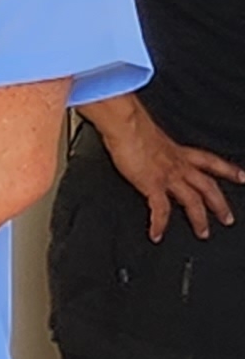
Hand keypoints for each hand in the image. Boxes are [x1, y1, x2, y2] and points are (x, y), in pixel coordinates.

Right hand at [110, 101, 243, 242]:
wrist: (126, 125)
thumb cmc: (132, 124)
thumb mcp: (148, 132)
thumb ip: (151, 140)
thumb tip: (144, 140)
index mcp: (178, 151)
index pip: (210, 162)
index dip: (228, 170)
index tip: (242, 177)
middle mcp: (178, 165)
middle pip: (208, 187)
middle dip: (220, 204)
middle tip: (228, 219)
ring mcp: (168, 176)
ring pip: (193, 201)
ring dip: (199, 219)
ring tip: (203, 234)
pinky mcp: (152, 185)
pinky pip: (160, 210)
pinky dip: (159, 224)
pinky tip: (156, 235)